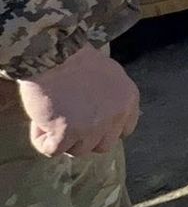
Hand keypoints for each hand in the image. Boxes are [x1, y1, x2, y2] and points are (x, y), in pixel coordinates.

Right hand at [17, 45, 140, 157]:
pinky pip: (53, 150)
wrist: (54, 55)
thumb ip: (111, 98)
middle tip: (65, 120)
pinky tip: (39, 122)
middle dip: (84, 138)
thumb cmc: (76, 60)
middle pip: (102, 145)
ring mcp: (93, 127)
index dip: (103, 130)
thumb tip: (102, 117)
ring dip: (62, 139)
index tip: (87, 122)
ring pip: (78, 150)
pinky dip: (42, 140)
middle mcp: (116, 116)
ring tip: (50, 115)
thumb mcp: (109, 76)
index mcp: (128, 100)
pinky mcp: (68, 133)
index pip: (124, 130)